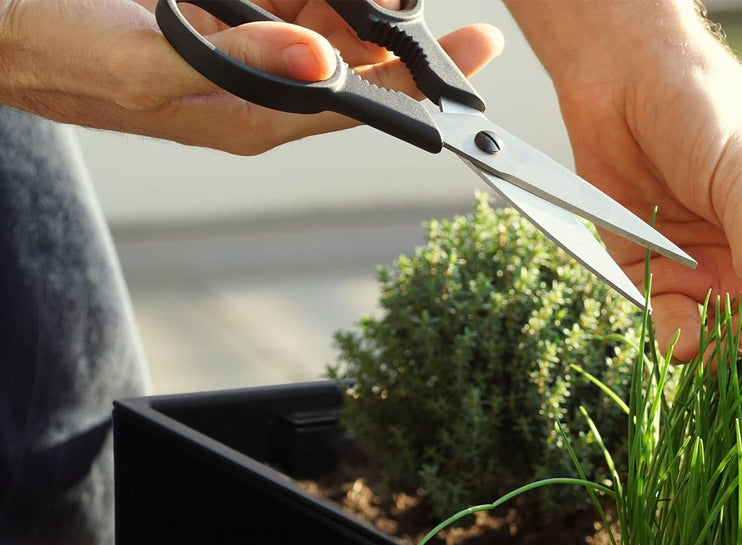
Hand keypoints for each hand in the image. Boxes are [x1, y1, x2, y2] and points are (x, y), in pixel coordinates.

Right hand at [0, 0, 501, 154]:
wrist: (12, 29)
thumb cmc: (62, 52)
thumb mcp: (146, 62)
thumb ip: (237, 67)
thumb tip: (324, 66)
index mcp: (251, 118)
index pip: (355, 106)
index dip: (419, 85)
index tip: (477, 52)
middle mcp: (260, 92)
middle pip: (355, 66)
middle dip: (406, 35)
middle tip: (454, 14)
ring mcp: (246, 55)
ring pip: (330, 25)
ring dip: (367, 3)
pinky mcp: (228, 23)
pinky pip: (293, 1)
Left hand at [506, 0, 741, 360]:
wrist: (625, 90)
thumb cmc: (705, 114)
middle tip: (737, 361)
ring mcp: (698, 266)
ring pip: (712, 329)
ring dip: (709, 348)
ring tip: (701, 353)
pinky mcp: (648, 270)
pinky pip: (661, 313)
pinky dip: (669, 331)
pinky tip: (676, 341)